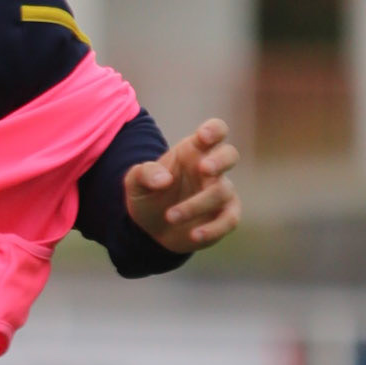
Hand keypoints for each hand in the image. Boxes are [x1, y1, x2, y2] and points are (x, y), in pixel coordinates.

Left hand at [124, 119, 240, 253]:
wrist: (149, 229)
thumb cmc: (148, 195)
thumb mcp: (135, 183)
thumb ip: (144, 174)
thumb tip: (164, 180)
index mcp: (193, 150)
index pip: (215, 130)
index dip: (214, 130)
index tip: (203, 137)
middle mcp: (211, 168)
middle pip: (230, 154)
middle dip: (220, 160)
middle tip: (203, 169)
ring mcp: (220, 191)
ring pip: (222, 191)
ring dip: (196, 205)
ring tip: (170, 216)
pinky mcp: (224, 216)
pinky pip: (229, 220)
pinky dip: (213, 229)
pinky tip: (194, 235)